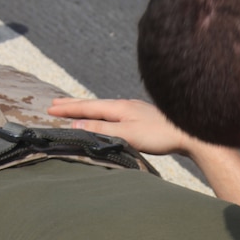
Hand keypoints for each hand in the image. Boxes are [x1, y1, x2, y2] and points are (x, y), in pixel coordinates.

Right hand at [48, 97, 193, 155]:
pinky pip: (116, 113)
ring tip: (77, 110)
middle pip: (94, 104)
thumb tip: (75, 125)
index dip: (68, 108)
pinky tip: (109, 118)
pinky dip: (103, 114)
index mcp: (119, 107)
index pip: (87, 107)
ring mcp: (136, 110)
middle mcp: (125, 105)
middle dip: (74, 105)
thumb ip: (101, 129)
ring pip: (105, 108)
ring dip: (88, 109)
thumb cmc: (159, 135)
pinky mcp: (144, 118)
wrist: (189, 134)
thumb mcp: (127, 133)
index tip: (49, 108)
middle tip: (55, 104)